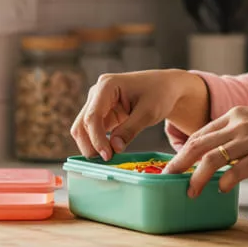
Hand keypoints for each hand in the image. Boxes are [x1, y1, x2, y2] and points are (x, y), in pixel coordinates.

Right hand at [69, 69, 204, 160]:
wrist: (165, 87)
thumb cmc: (159, 94)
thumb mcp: (148, 112)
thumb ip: (130, 130)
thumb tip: (114, 149)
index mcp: (107, 85)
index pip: (93, 116)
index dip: (97, 138)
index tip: (107, 156)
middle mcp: (97, 93)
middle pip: (82, 124)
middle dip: (90, 144)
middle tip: (106, 161)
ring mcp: (97, 103)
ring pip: (83, 129)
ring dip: (92, 145)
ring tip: (109, 158)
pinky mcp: (102, 114)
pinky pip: (93, 131)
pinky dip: (98, 143)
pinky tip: (110, 153)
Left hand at [164, 99, 247, 197]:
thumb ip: (239, 132)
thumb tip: (223, 153)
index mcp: (236, 115)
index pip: (201, 132)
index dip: (184, 149)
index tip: (174, 164)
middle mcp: (239, 125)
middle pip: (199, 144)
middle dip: (179, 163)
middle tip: (166, 178)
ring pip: (213, 159)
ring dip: (197, 178)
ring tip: (189, 191)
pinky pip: (238, 171)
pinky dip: (225, 182)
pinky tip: (219, 190)